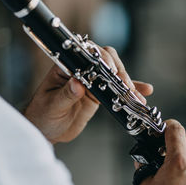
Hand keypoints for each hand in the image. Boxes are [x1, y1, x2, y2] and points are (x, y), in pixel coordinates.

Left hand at [24, 46, 152, 143]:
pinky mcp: (99, 95)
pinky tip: (143, 94)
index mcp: (67, 67)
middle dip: (118, 70)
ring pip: (115, 73)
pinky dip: (131, 91)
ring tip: (136, 95)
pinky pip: (117, 90)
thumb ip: (66, 94)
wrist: (46, 131)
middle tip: (125, 86)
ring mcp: (92, 82)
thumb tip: (77, 83)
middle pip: (106, 59)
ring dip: (128, 82)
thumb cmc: (42, 115)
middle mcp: (81, 70)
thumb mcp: (52, 105)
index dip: (102, 59)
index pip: (87, 54)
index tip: (112, 71)